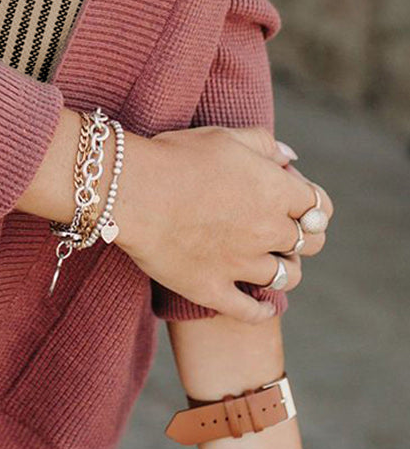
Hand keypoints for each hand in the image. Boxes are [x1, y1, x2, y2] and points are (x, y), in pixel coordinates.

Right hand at [112, 125, 333, 321]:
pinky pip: (250, 312)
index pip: (320, 206)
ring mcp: (241, 263)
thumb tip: (289, 157)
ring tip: (272, 264)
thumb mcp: (224, 136)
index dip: (314, 205)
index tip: (298, 204)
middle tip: (285, 233)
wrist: (130, 189)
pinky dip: (261, 310)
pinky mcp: (213, 288)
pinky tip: (262, 305)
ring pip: (287, 278)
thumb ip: (263, 144)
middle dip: (304, 237)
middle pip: (311, 244)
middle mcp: (267, 230)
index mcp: (275, 191)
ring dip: (285, 270)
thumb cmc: (174, 156)